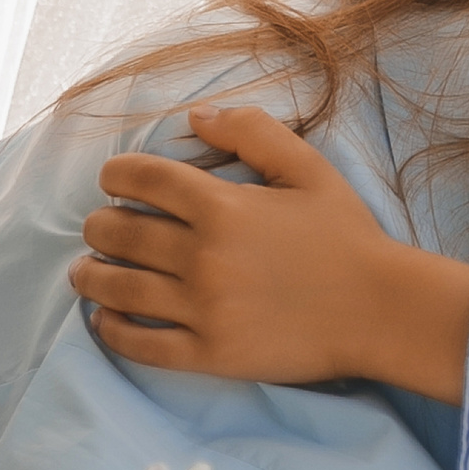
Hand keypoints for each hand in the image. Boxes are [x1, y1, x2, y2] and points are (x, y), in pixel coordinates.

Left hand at [69, 103, 468, 396]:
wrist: (381, 310)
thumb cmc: (346, 237)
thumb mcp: (309, 169)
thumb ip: (252, 132)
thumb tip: (195, 116)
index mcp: (223, 206)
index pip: (139, 178)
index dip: (116, 175)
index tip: (116, 182)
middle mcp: (203, 256)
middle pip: (115, 232)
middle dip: (99, 225)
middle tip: (103, 228)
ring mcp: (203, 308)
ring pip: (115, 287)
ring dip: (90, 275)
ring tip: (87, 271)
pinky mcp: (208, 353)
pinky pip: (138, 343)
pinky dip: (111, 329)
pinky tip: (106, 318)